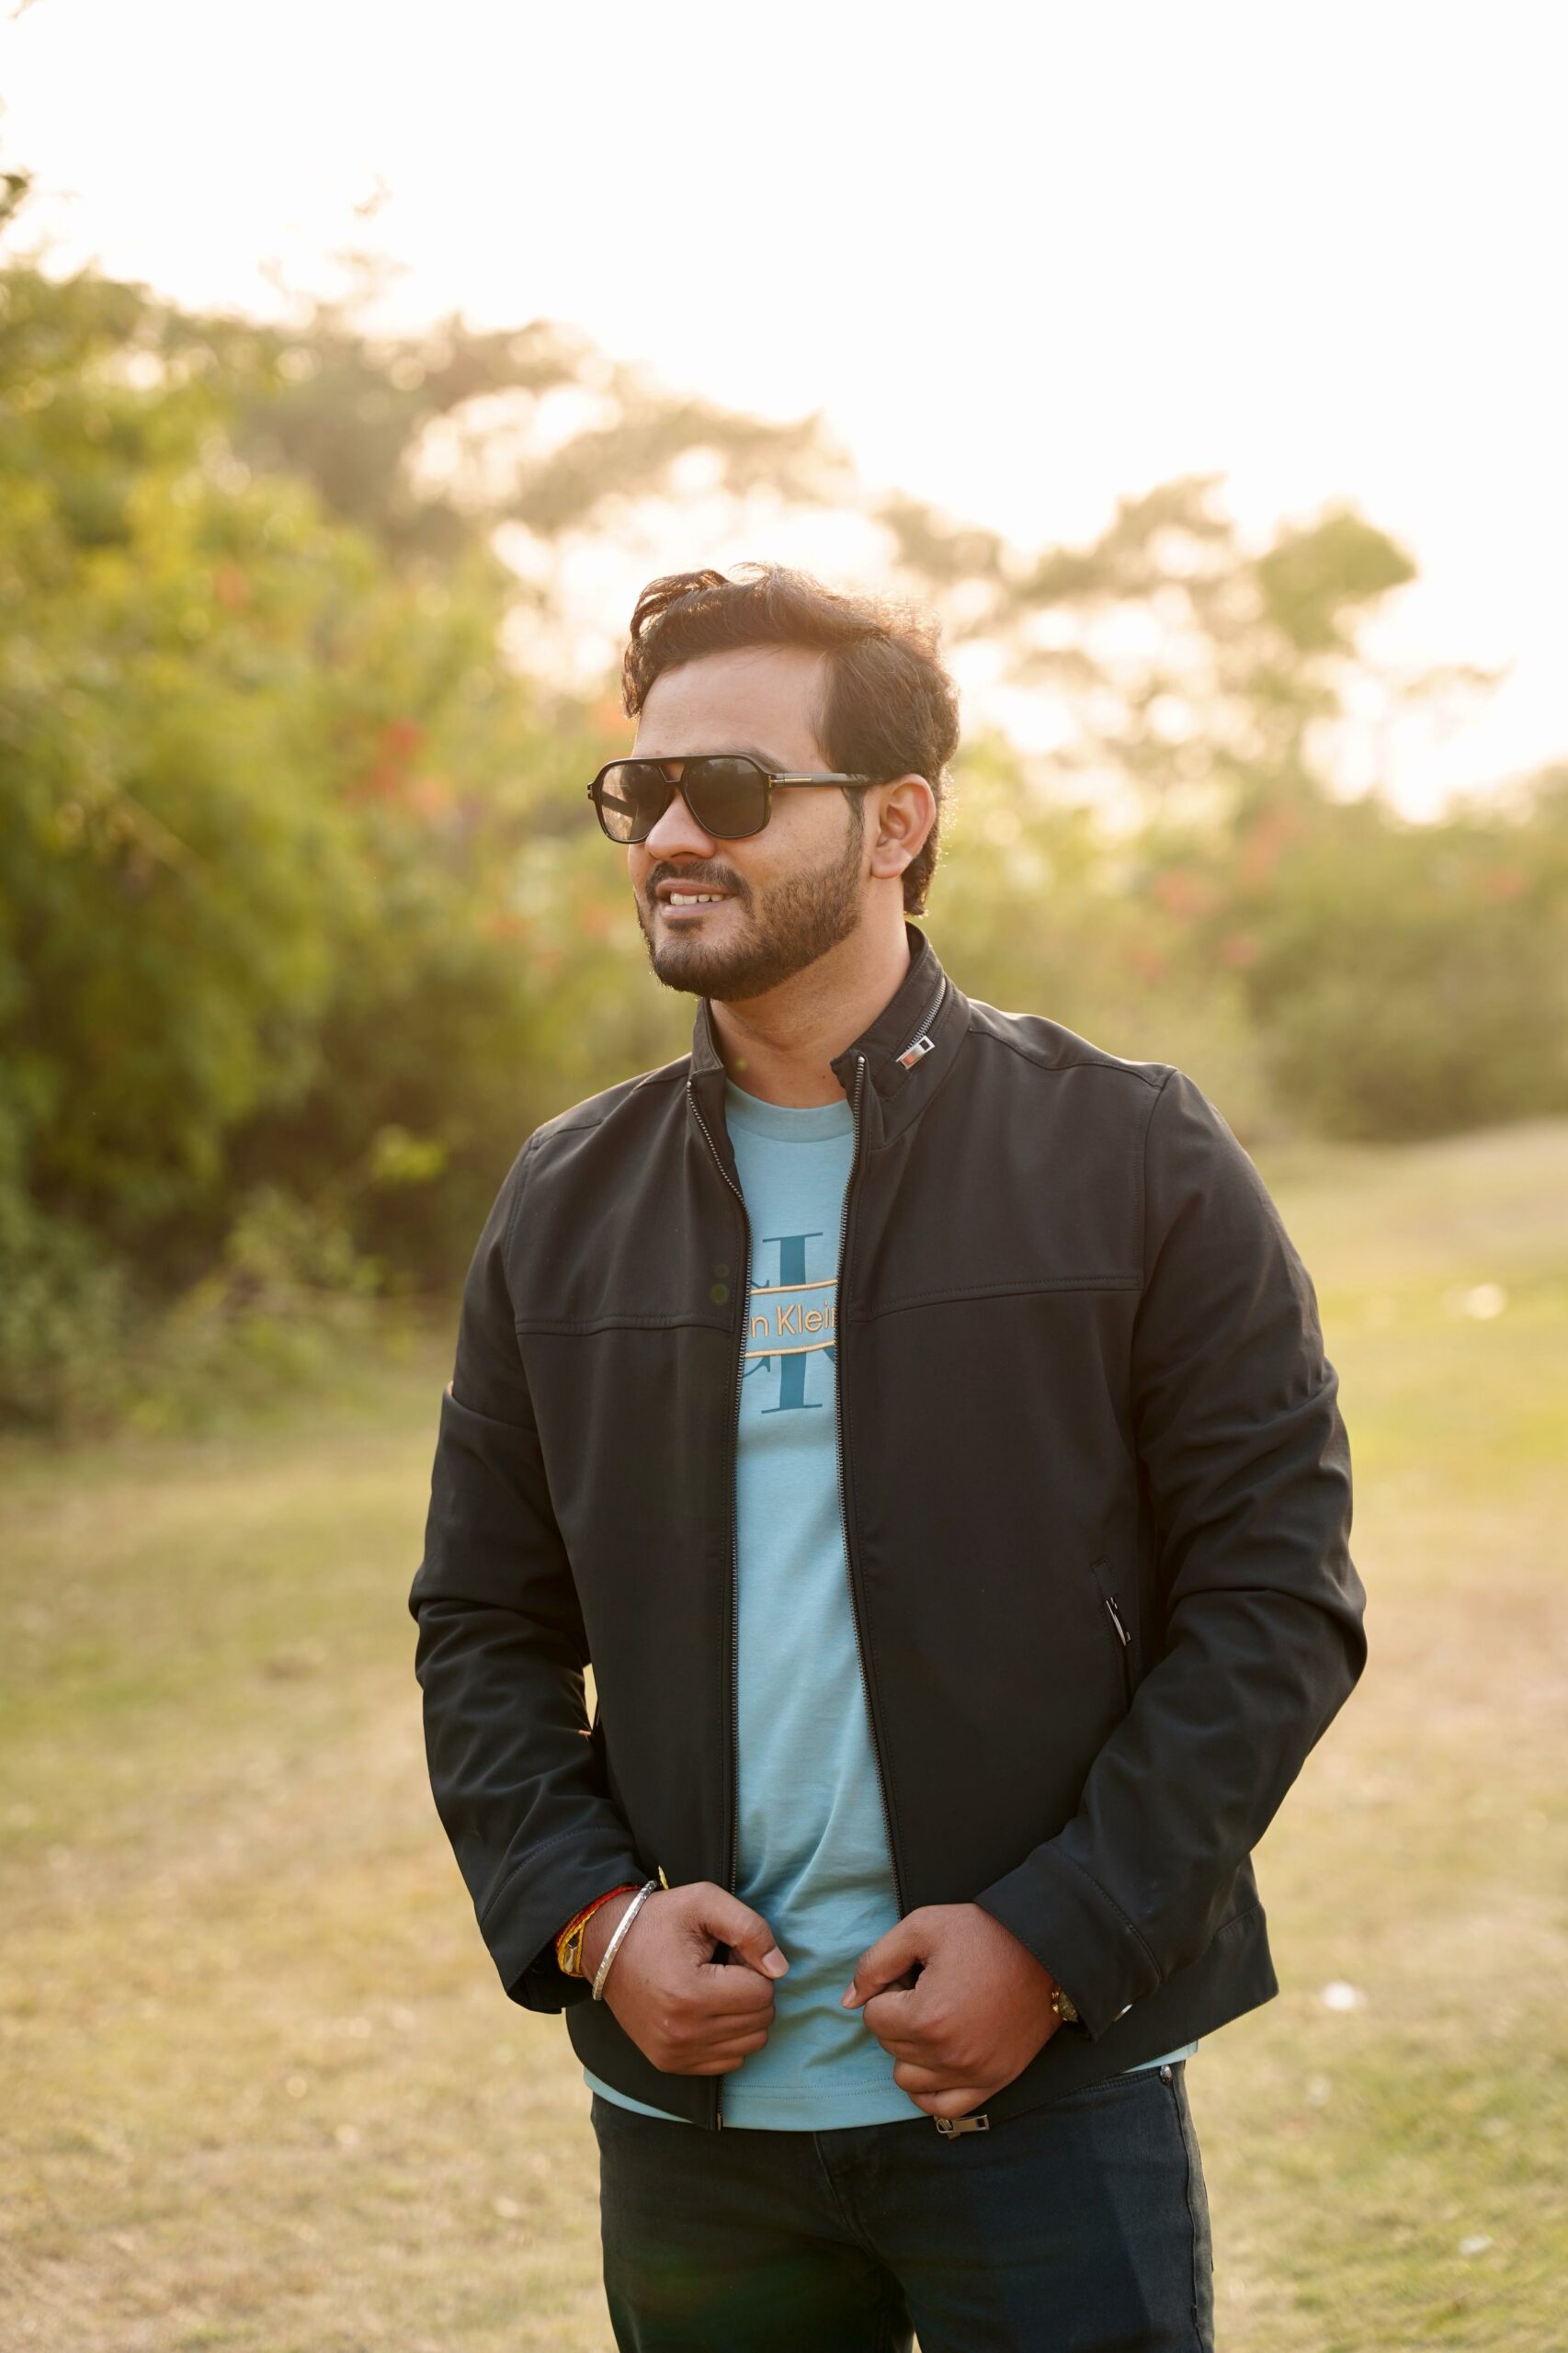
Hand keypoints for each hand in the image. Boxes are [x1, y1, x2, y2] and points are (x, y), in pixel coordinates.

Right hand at [581, 1881, 788, 2076]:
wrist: (605, 1947)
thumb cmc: (659, 1920)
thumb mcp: (705, 1902)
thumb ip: (751, 1929)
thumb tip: (780, 1970)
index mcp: (691, 1993)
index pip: (762, 1992)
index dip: (753, 1965)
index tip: (727, 1952)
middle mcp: (683, 2033)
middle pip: (760, 2021)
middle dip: (751, 1990)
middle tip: (722, 1968)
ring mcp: (675, 2054)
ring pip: (750, 2045)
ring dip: (743, 2015)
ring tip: (714, 1988)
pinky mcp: (670, 2064)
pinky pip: (729, 2062)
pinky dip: (729, 2036)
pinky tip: (707, 2010)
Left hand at [840, 1903, 1061, 2119]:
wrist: (1047, 1949)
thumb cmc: (984, 1934)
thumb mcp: (922, 1928)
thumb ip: (876, 1962)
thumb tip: (848, 2001)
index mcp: (927, 2017)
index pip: (873, 2018)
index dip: (887, 1991)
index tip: (911, 1974)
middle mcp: (948, 2055)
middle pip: (889, 2047)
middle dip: (898, 2017)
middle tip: (926, 1990)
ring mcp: (973, 2075)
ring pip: (908, 2081)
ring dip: (911, 2052)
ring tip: (934, 2020)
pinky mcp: (993, 2083)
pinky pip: (943, 2108)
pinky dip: (930, 2090)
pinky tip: (935, 2060)